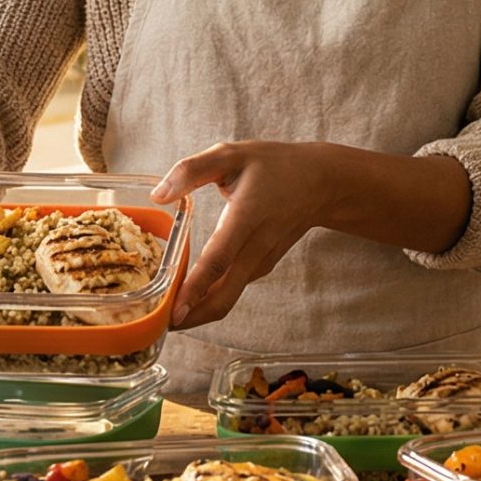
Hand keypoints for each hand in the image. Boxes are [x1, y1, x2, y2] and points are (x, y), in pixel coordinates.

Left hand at [151, 140, 342, 330]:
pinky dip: (210, 298)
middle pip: (224, 296)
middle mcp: (256, 246)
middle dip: (192, 318)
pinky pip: (233, 288)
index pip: (218, 260)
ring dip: (198, 311)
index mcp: (246, 216)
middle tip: (158, 326)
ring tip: (163, 314)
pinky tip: (188, 295)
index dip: (195, 288)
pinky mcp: (262, 266)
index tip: (174, 311)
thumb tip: (159, 195)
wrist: (321, 183)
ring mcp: (262, 260)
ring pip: (228, 298)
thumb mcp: (231, 154)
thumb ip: (192, 171)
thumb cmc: (274, 165)